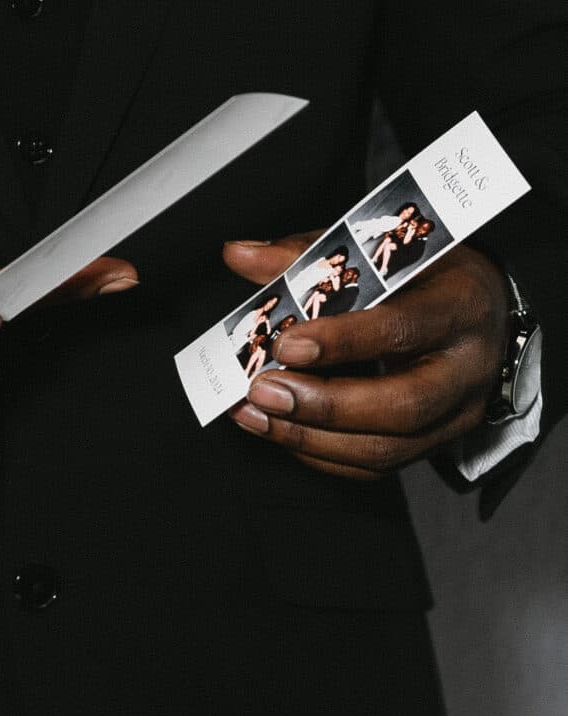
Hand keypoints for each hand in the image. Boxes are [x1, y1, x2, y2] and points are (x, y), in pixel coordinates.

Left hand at [221, 231, 508, 478]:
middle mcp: (466, 367)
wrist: (478, 311)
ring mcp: (457, 414)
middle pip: (402, 405)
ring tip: (255, 415)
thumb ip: (307, 256)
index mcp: (457, 305)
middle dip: (323, 405)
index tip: (285, 344)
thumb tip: (237, 255)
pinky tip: (280, 432)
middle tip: (263, 392)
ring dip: (310, 438)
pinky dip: (321, 454)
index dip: (341, 341)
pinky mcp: (437, 443)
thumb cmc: (424, 274)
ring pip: (387, 448)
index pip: (402, 329)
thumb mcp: (377, 250)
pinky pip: (377, 466)